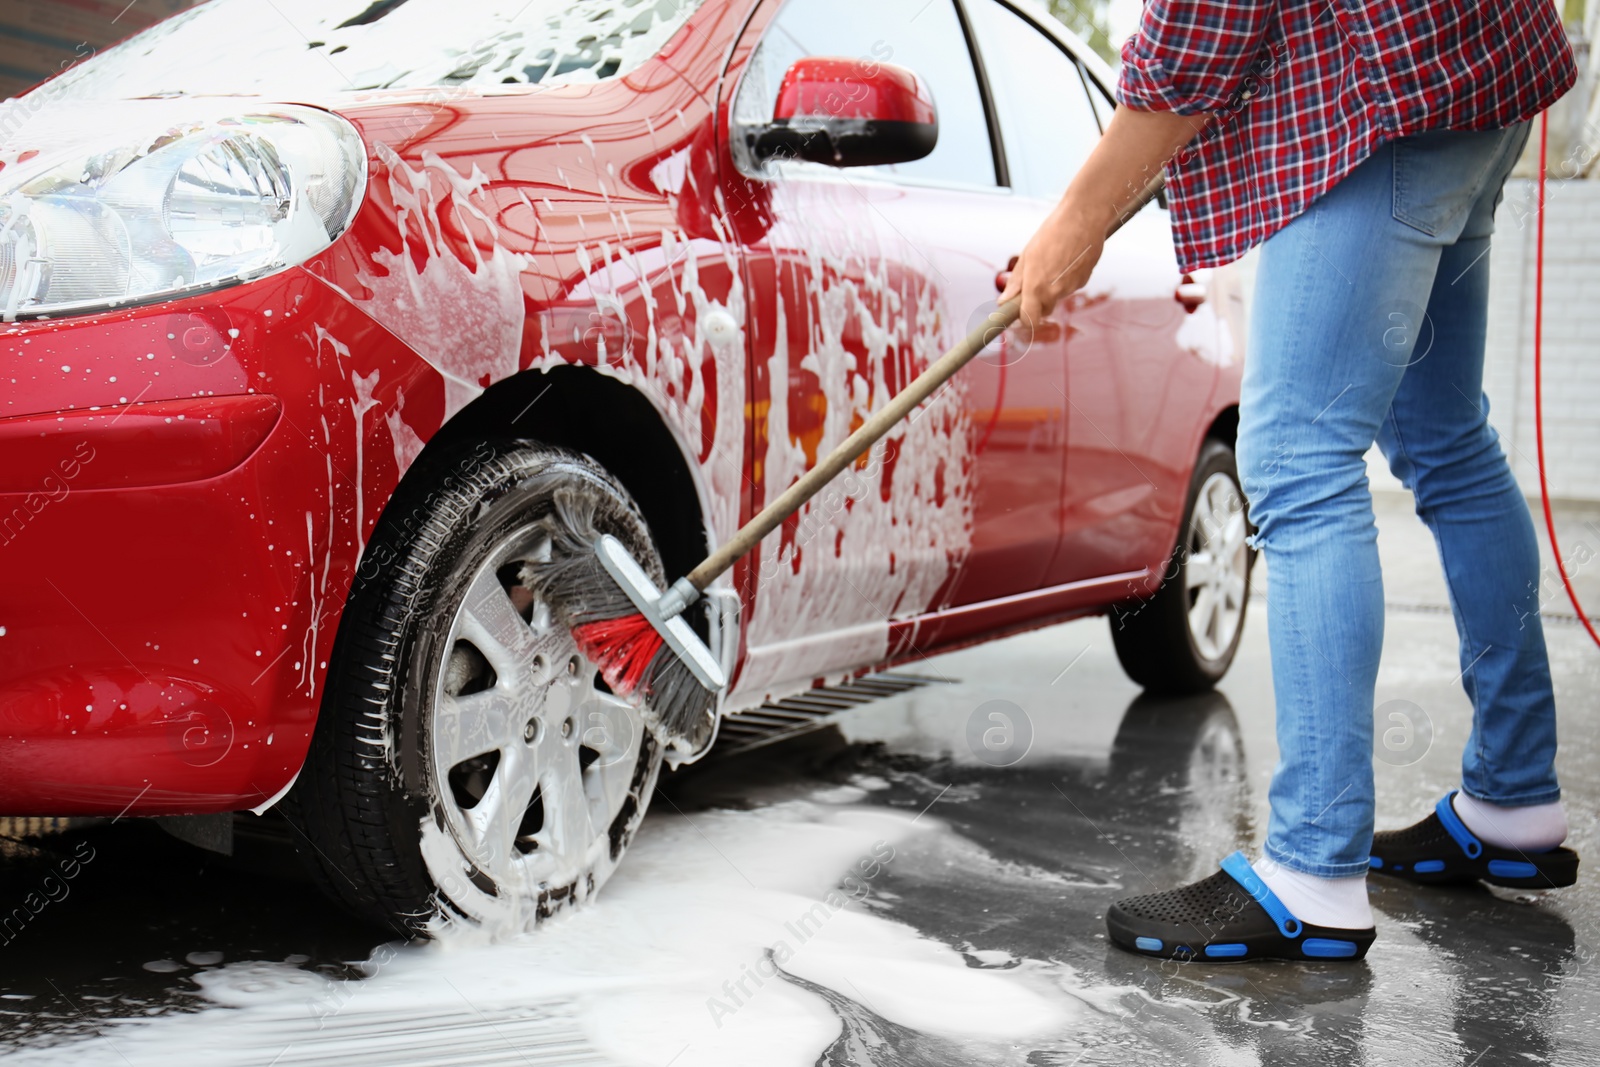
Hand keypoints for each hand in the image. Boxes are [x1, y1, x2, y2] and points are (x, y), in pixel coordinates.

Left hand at [999, 203, 1106, 339]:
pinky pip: (1070, 286)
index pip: (1029, 321)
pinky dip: (1066, 278)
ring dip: (1052, 286)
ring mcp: (1071, 288)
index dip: (1023, 321)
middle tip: (1033, 281)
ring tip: (1053, 260)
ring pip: (1057, 296)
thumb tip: (1003, 301)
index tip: (1017, 315)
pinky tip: (1067, 258)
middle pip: (1044, 310)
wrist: (1083, 218)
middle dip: (1037, 303)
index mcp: (1036, 287)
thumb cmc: (1052, 233)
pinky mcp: (1084, 280)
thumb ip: (1016, 282)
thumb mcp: (1027, 256)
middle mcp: (1055, 292)